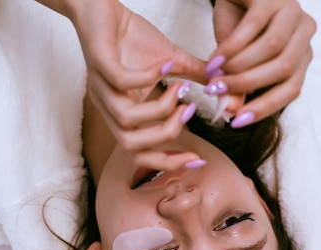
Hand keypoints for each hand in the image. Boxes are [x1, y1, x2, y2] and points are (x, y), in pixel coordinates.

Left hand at [37, 0, 206, 169]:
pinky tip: (166, 66)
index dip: (168, 162)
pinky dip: (148, 77)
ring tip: (181, 88)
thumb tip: (222, 88)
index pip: (140, 153)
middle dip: (165, 138)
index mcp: (122, 113)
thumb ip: (194, 77)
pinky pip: (122, 81)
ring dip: (160, 109)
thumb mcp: (170, 60)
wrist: (102, 6)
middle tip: (188, 114)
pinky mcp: (99, 63)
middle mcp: (109, 106)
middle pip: (131, 146)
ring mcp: (101, 86)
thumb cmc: (131, 36)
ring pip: (126, 119)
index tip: (197, 159)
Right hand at [205, 0, 315, 127]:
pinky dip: (231, 47)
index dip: (265, 107)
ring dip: (238, 66)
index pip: (293, 88)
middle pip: (284, 69)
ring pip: (272, 49)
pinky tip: (215, 57)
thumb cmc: (237, 24)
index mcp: (301, 54)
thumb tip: (229, 113)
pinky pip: (254, 27)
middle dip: (246, 85)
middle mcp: (304, 33)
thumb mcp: (237, 60)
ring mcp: (292, 12)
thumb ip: (238, 86)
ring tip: (213, 74)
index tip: (237, 121)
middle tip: (216, 92)